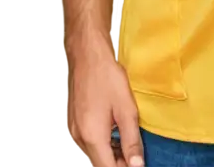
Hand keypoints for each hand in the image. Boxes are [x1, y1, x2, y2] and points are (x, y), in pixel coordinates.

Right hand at [67, 40, 143, 166]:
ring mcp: (76, 131)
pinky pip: (91, 142)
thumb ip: (131, 140)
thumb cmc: (107, 78)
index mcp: (92, 137)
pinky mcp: (77, 123)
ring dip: (112, 154)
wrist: (89, 57)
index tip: (138, 164)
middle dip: (119, 163)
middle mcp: (80, 138)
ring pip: (95, 153)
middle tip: (137, 155)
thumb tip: (137, 164)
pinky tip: (118, 135)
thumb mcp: (127, 109)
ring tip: (131, 146)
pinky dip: (105, 144)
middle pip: (100, 162)